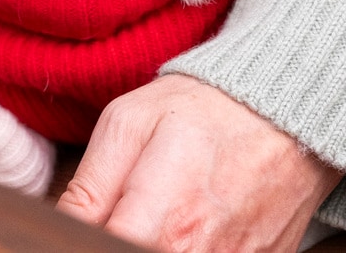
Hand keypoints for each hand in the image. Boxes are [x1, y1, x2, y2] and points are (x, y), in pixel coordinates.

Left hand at [58, 74, 341, 251]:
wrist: (288, 110)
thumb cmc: (204, 107)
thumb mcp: (129, 124)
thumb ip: (88, 187)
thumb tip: (58, 228)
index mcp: (163, 218)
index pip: (100, 251)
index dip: (83, 242)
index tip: (87, 223)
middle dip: (120, 237)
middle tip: (126, 209)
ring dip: (155, 240)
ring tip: (160, 211)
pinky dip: (192, 243)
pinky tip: (188, 223)